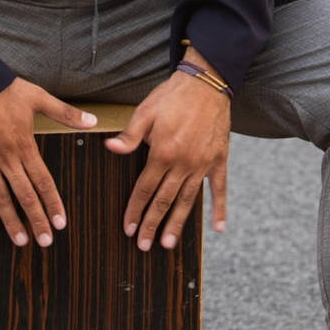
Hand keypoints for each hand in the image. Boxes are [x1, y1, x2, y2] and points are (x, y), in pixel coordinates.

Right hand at [0, 79, 96, 246]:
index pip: (43, 181)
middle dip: (36, 220)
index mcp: (25, 145)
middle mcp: (6, 158)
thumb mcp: (37, 97)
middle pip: (24, 195)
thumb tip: (92, 121)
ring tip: (20, 240)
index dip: (53, 204)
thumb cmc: (1, 89)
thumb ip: (65, 113)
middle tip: (45, 240)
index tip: (60, 223)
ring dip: (10, 221)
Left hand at [104, 49, 229, 250]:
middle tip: (144, 246)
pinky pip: (219, 188)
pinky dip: (219, 208)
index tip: (129, 229)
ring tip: (169, 243)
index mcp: (162, 153)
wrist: (206, 83)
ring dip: (177, 223)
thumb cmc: (172, 96)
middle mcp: (183, 163)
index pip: (144, 189)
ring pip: (188, 200)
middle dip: (152, 225)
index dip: (135, 211)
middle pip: (164, 201)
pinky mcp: (218, 159)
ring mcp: (202, 163)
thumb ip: (129, 136)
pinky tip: (218, 228)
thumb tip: (110, 150)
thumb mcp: (145, 112)